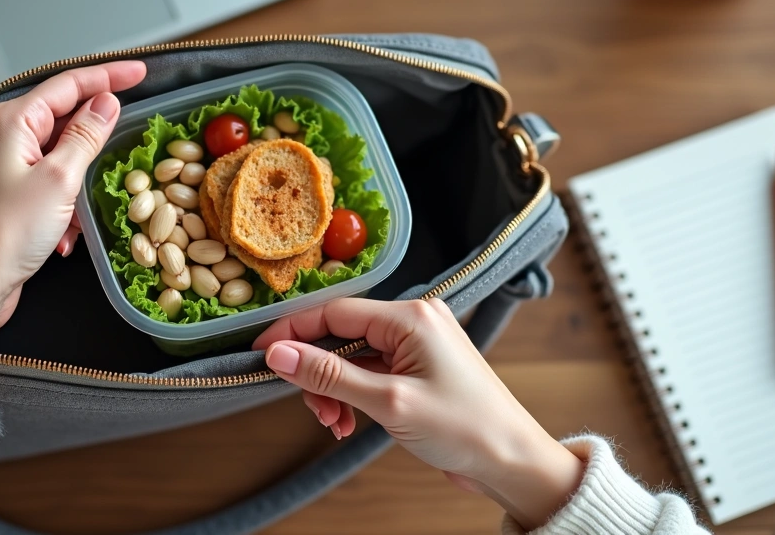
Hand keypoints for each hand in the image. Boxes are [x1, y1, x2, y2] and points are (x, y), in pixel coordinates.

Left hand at [0, 61, 147, 381]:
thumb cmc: (3, 233)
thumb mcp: (59, 179)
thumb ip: (86, 136)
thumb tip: (106, 103)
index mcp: (10, 121)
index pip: (68, 84)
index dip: (108, 76)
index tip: (140, 71)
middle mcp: (0, 136)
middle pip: (61, 117)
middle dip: (92, 140)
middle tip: (126, 143)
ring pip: (57, 157)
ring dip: (78, 182)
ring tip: (80, 214)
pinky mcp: (2, 196)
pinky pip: (46, 186)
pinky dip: (63, 206)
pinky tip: (64, 236)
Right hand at [252, 298, 584, 529]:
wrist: (512, 462)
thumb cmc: (467, 429)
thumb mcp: (388, 402)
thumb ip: (329, 374)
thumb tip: (279, 354)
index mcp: (410, 316)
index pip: (333, 312)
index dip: (292, 333)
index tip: (261, 355)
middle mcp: (414, 320)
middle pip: (339, 334)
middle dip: (318, 373)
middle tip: (313, 408)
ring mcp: (417, 343)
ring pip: (351, 356)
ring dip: (334, 390)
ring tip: (336, 423)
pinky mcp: (418, 366)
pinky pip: (369, 370)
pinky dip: (353, 395)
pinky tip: (350, 422)